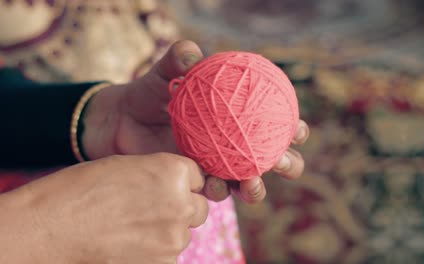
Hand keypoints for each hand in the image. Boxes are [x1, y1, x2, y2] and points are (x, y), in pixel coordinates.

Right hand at [0, 153, 207, 263]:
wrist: (53, 227)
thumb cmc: (83, 189)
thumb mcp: (129, 167)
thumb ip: (161, 176)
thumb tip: (180, 188)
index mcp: (174, 172)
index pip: (198, 178)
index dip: (182, 183)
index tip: (164, 188)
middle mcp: (182, 204)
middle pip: (197, 208)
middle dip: (180, 208)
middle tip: (149, 210)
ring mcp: (174, 238)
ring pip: (183, 233)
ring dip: (167, 231)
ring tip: (131, 228)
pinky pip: (169, 255)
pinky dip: (155, 251)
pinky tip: (128, 244)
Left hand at [82, 40, 309, 203]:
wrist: (121, 119)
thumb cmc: (150, 92)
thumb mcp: (164, 73)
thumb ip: (179, 59)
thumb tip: (193, 53)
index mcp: (238, 117)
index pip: (275, 123)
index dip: (293, 129)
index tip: (298, 130)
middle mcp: (233, 143)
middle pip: (271, 158)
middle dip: (287, 164)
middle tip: (284, 163)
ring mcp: (217, 165)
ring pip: (248, 182)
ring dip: (256, 188)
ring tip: (252, 185)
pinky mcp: (196, 180)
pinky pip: (214, 190)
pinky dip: (219, 190)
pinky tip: (214, 185)